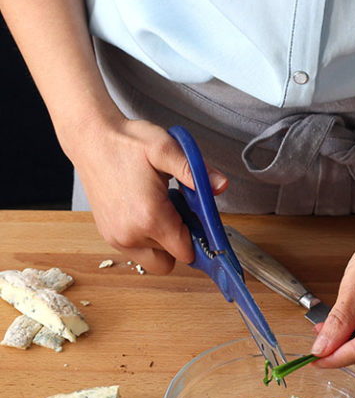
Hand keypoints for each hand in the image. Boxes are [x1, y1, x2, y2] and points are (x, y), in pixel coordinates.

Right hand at [64, 115, 227, 273]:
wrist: (90, 138)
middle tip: (179, 211)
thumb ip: (195, 171)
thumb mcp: (166, 148)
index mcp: (149, 217)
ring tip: (161, 210)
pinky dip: (148, 240)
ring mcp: (117, 239)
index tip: (197, 217)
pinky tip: (146, 212)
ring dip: (165, 243)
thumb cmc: (126, 142)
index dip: (199, 237)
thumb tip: (221, 185)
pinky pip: (139, 253)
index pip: (187, 251)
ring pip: (156, 260)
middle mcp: (130, 235)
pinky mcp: (109, 236)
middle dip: (182, 240)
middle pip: (173, 258)